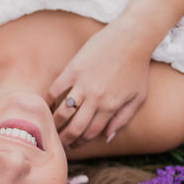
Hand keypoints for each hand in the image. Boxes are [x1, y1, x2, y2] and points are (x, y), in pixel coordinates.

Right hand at [48, 21, 151, 146]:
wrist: (132, 37)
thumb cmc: (137, 68)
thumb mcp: (138, 97)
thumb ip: (123, 119)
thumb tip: (108, 138)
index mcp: (111, 106)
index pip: (90, 133)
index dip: (80, 142)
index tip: (73, 146)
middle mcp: (96, 98)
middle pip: (75, 127)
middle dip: (65, 139)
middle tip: (58, 143)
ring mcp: (82, 84)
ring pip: (63, 112)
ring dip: (55, 124)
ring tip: (50, 129)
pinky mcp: (72, 70)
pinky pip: (55, 90)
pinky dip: (48, 101)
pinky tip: (45, 107)